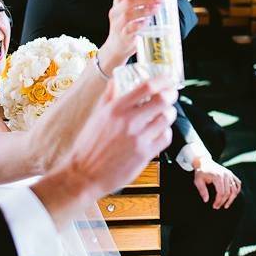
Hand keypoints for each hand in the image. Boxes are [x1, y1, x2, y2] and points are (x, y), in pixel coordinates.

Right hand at [68, 78, 175, 196]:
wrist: (84, 174)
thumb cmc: (88, 147)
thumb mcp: (96, 116)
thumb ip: (108, 97)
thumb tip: (115, 81)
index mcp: (116, 109)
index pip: (147, 87)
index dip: (162, 81)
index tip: (166, 80)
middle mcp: (129, 121)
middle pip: (162, 100)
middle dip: (171, 95)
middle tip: (171, 95)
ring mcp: (138, 138)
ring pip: (167, 118)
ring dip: (169, 113)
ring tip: (165, 114)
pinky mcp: (144, 154)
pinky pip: (165, 138)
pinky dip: (166, 132)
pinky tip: (160, 132)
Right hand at [100, 0, 160, 70]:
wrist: (116, 47)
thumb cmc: (126, 27)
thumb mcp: (129, 13)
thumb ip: (139, 4)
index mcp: (117, 4)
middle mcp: (115, 12)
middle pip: (128, 1)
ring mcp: (118, 25)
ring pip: (128, 14)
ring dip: (144, 10)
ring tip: (156, 9)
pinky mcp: (123, 36)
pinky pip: (130, 28)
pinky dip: (140, 24)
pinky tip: (148, 22)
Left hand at [193, 158, 241, 208]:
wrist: (204, 162)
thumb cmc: (201, 172)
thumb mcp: (198, 181)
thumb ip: (202, 190)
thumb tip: (206, 200)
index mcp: (218, 176)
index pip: (221, 192)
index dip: (218, 201)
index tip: (214, 206)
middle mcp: (226, 175)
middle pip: (228, 192)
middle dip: (223, 201)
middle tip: (217, 207)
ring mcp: (230, 174)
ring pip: (235, 189)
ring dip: (231, 199)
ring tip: (226, 205)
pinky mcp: (231, 174)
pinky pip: (238, 184)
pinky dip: (236, 191)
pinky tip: (232, 196)